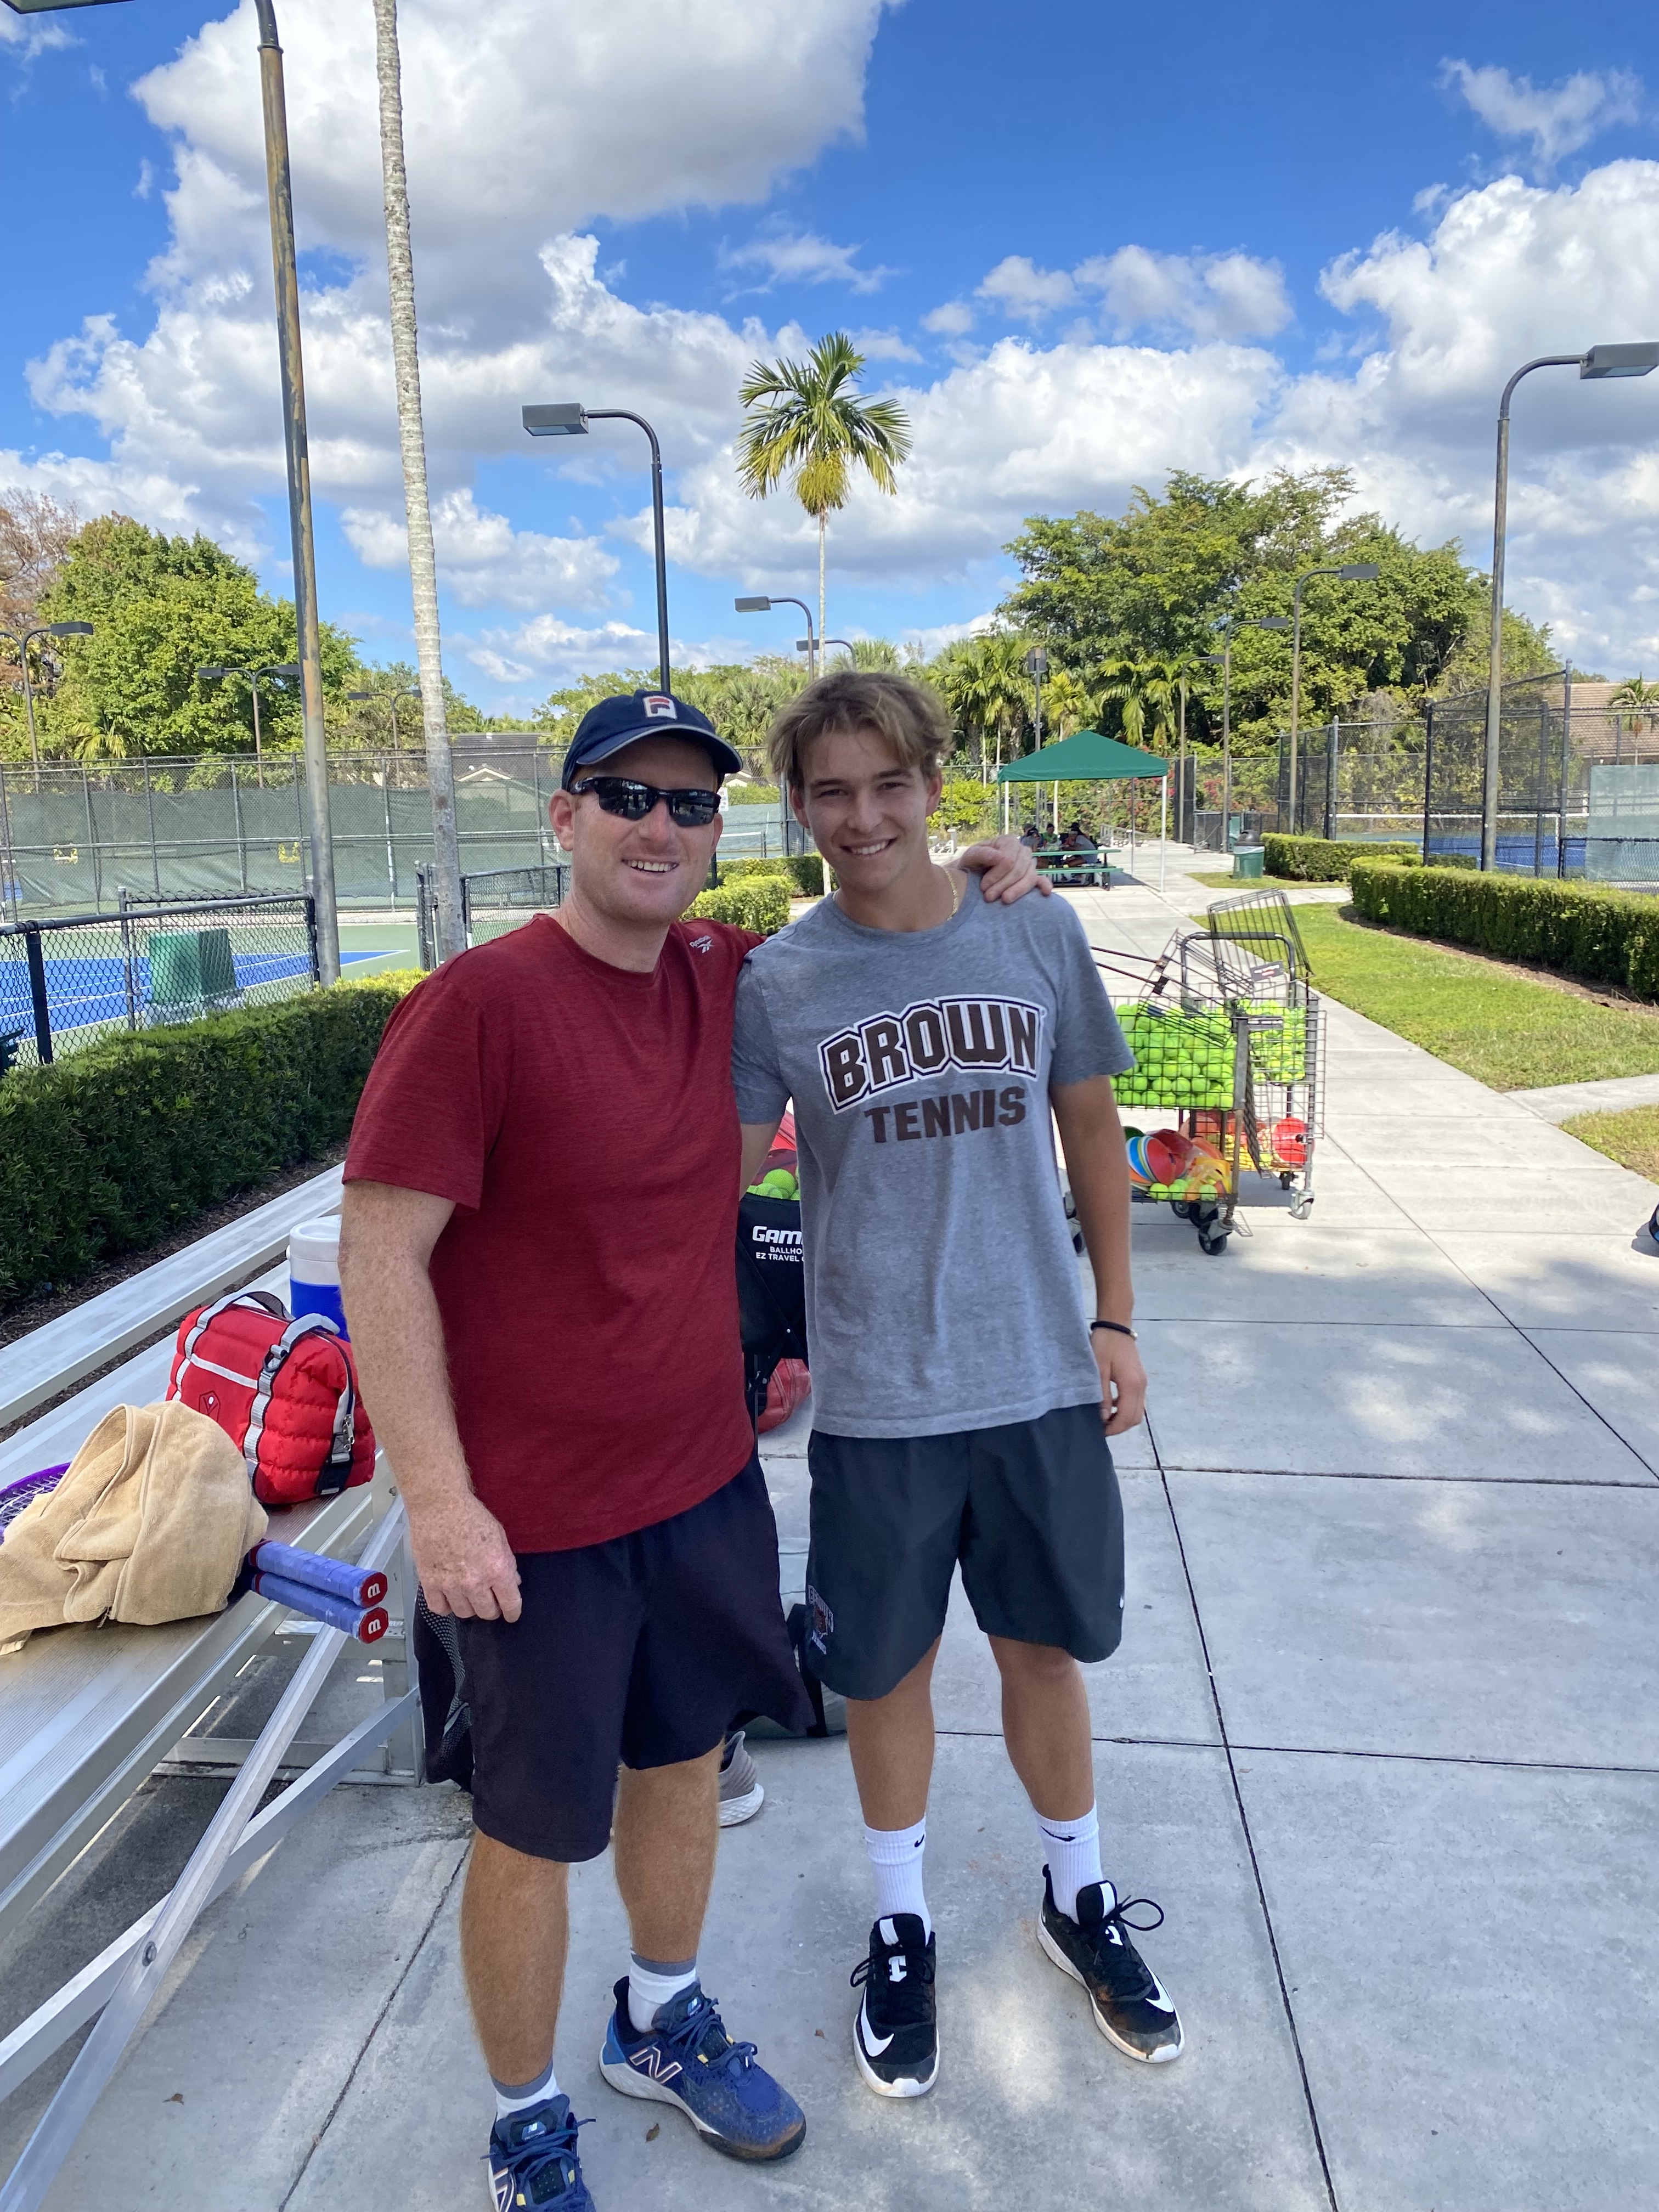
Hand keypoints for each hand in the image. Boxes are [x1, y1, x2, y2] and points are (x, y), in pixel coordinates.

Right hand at [408, 1490, 521, 1621]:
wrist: (439, 1505)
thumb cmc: (469, 1515)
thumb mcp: (499, 1537)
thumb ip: (507, 1563)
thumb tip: (512, 1582)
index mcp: (497, 1569)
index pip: (510, 1604)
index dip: (512, 1612)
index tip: (511, 1613)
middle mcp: (475, 1582)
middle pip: (487, 1613)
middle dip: (491, 1608)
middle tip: (489, 1600)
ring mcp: (450, 1584)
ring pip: (464, 1613)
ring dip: (469, 1607)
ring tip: (468, 1595)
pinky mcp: (430, 1582)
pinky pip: (439, 1608)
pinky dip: (445, 1606)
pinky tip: (449, 1597)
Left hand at [955, 833, 1052, 902]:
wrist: (972, 876)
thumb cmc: (971, 865)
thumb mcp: (970, 857)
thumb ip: (981, 854)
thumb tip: (1000, 857)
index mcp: (1008, 842)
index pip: (1008, 860)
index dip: (996, 875)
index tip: (983, 886)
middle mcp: (1022, 851)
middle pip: (1018, 870)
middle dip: (1003, 885)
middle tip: (988, 897)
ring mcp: (1029, 864)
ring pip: (1029, 877)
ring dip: (1017, 891)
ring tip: (1004, 900)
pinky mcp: (1032, 877)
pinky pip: (1041, 880)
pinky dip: (1044, 886)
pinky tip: (1044, 892)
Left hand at [1093, 1330, 1146, 1435]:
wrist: (1116, 1325)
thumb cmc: (1104, 1345)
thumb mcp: (1098, 1370)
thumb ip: (1102, 1395)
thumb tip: (1104, 1417)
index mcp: (1132, 1385)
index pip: (1127, 1417)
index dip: (1114, 1428)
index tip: (1100, 1432)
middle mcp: (1141, 1386)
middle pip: (1135, 1418)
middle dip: (1119, 1427)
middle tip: (1101, 1427)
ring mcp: (1143, 1383)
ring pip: (1138, 1411)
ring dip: (1123, 1419)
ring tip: (1104, 1418)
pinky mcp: (1140, 1379)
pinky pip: (1136, 1402)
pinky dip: (1125, 1409)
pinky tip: (1111, 1405)